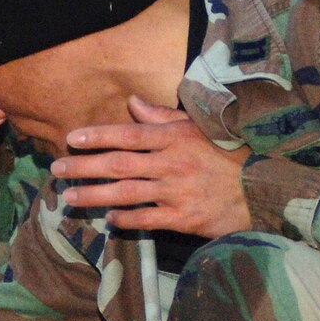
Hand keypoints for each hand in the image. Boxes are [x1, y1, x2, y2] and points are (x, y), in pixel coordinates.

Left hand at [54, 96, 250, 236]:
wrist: (262, 189)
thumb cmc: (229, 155)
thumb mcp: (199, 127)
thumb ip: (163, 117)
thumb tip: (132, 101)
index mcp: (175, 138)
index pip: (129, 134)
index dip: (98, 136)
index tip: (72, 138)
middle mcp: (172, 163)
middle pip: (119, 164)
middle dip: (84, 167)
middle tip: (57, 169)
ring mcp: (176, 192)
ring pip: (126, 193)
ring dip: (95, 195)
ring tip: (70, 197)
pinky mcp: (183, 218)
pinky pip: (146, 219)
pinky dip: (125, 219)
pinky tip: (108, 218)